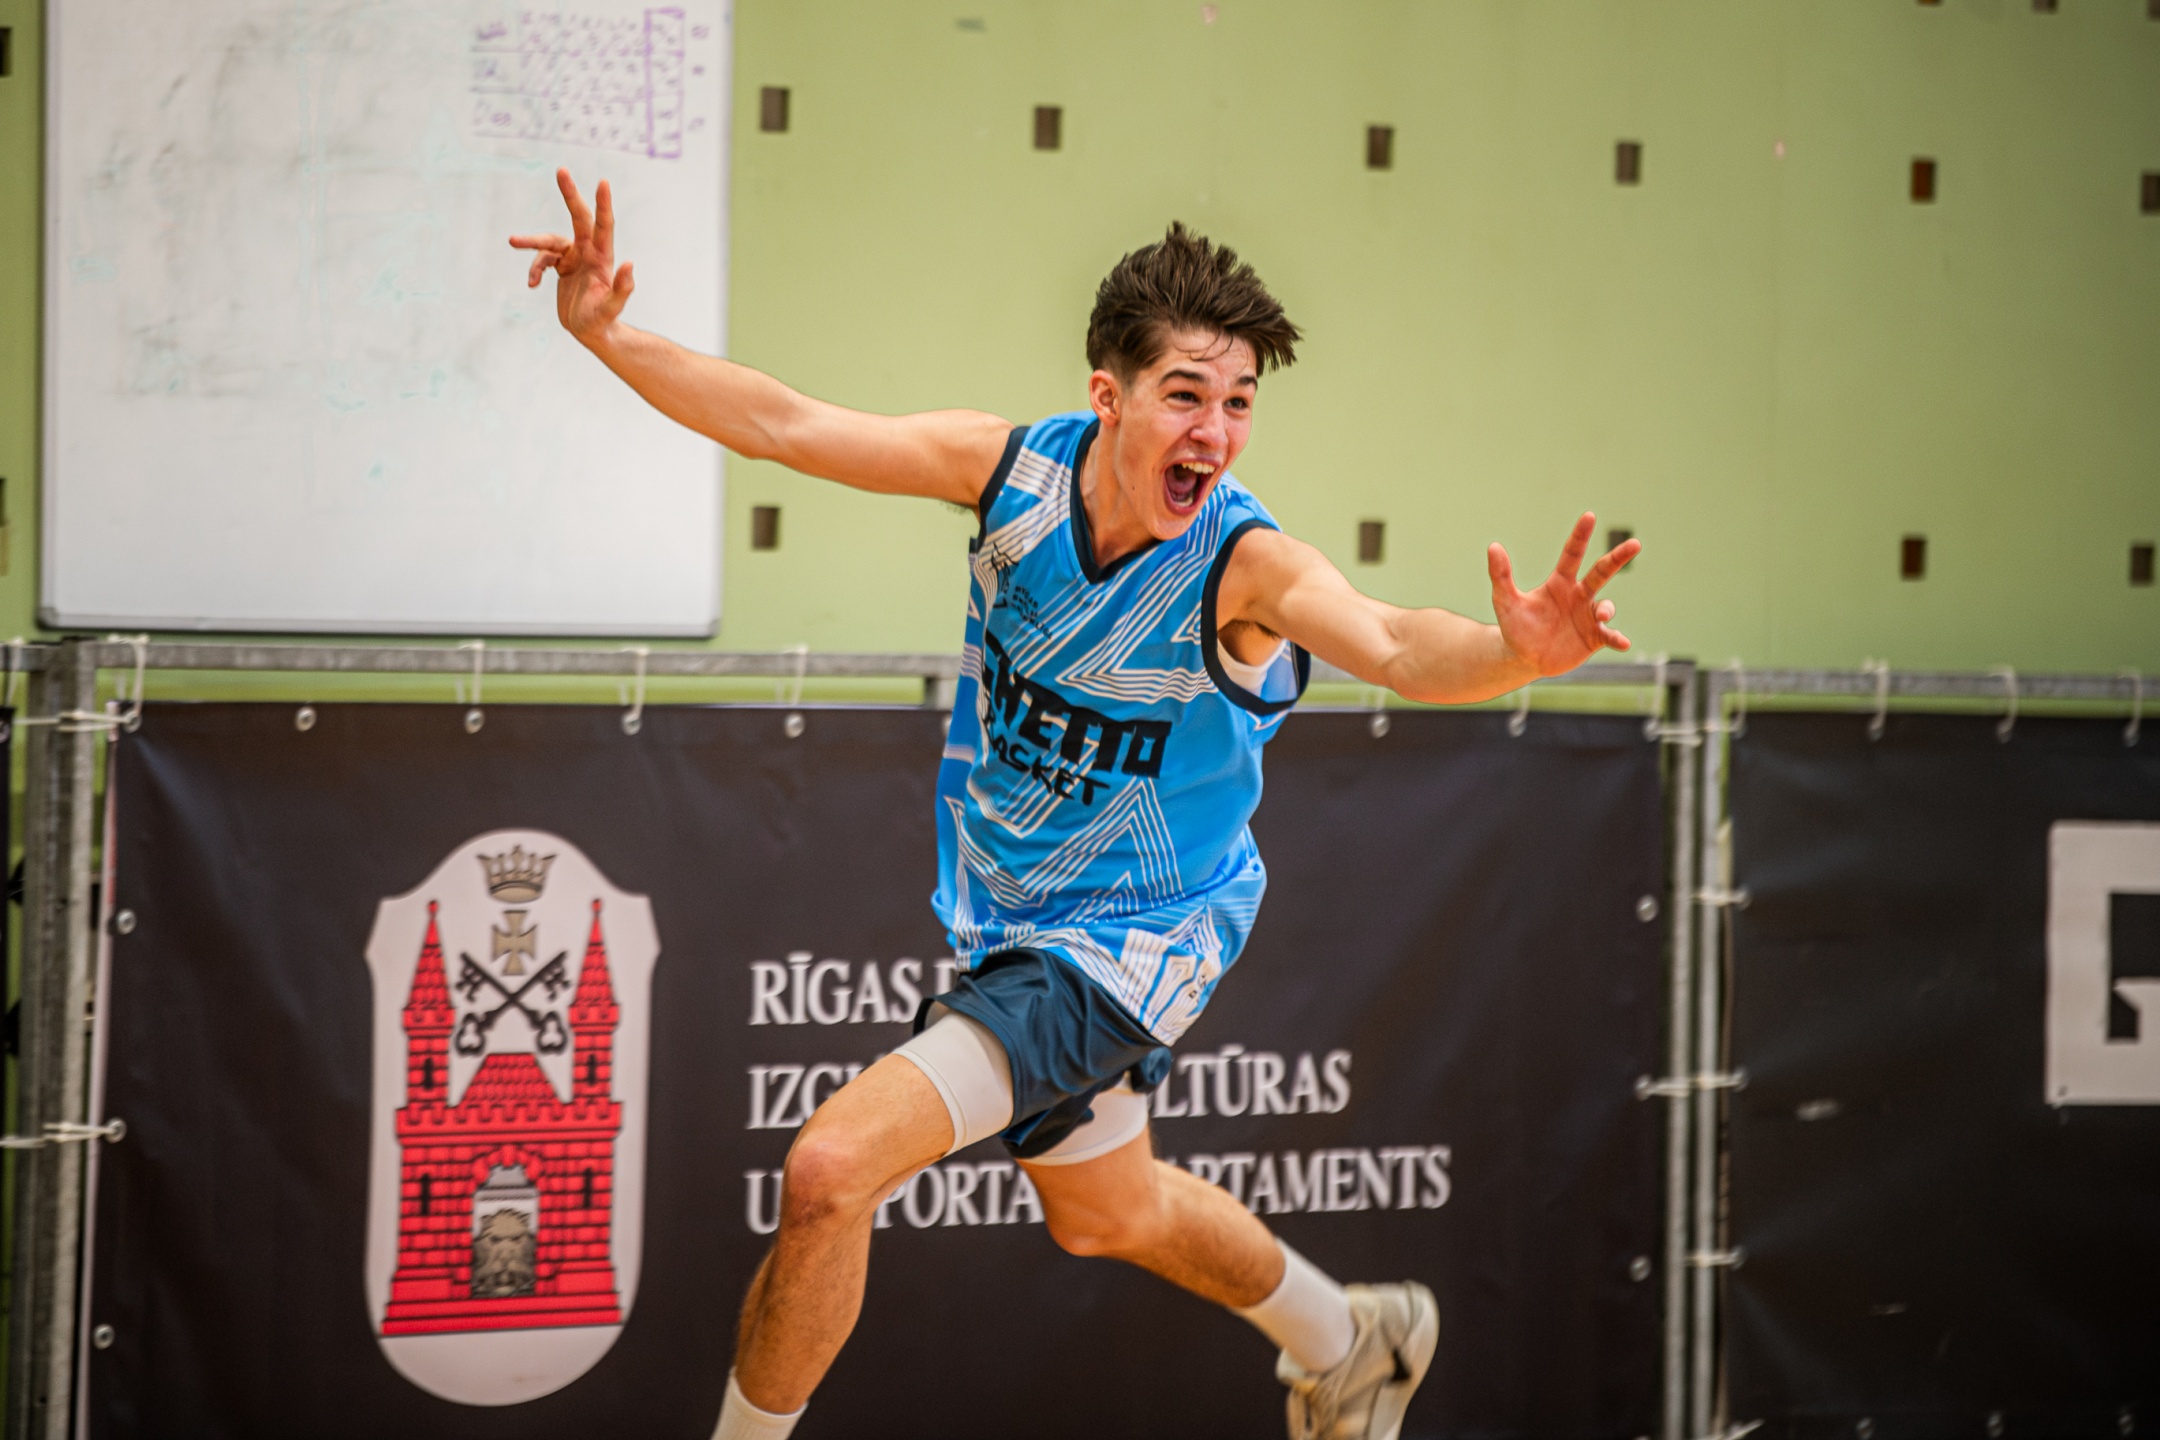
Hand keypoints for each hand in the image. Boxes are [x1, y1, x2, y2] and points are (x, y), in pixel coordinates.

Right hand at [508, 169, 635, 347]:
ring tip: (512, 241)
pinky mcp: (562, 267)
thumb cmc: (602, 322)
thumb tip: (629, 265)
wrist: (590, 332)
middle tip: (561, 170)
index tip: (603, 182)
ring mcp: (574, 258)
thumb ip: (622, 289)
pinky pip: (543, 260)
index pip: (603, 226)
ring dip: (532, 241)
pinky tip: (532, 285)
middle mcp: (588, 252)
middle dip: (570, 194)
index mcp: (602, 257)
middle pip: (578, 218)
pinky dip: (535, 270)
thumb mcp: (611, 309)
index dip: (603, 204)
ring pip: (550, 242)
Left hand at [1487, 513, 1640, 675]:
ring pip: (1605, 606)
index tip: (1589, 516)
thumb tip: (1493, 546)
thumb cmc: (1515, 626)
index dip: (1580, 536)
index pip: (1572, 554)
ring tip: (1602, 615)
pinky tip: (1624, 643)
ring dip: (1606, 609)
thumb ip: (1500, 575)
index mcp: (1560, 582)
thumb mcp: (1505, 601)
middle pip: (1601, 571)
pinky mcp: (1593, 638)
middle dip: (1618, 558)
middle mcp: (1578, 595)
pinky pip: (1609, 636)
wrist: (1523, 657)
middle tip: (1635, 544)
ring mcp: (1588, 616)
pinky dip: (1617, 639)